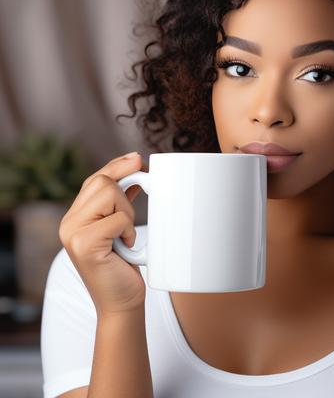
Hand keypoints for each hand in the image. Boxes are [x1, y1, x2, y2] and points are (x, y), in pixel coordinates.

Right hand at [59, 152, 147, 316]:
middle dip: (125, 195)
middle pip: (101, 180)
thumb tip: (136, 175)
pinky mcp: (83, 243)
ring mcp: (72, 232)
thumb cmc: (124, 266)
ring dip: (127, 213)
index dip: (117, 166)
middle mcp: (68, 222)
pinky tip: (124, 246)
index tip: (137, 158)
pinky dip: (129, 230)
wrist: (121, 302)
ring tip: (125, 236)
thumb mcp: (121, 228)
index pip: (95, 179)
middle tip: (130, 221)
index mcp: (76, 216)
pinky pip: (118, 218)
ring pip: (109, 193)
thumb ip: (120, 203)